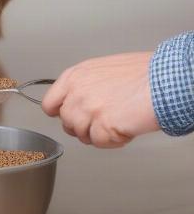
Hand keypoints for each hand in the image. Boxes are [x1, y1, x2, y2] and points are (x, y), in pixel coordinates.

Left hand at [41, 52, 159, 147]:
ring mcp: (88, 110)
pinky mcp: (102, 126)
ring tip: (118, 121)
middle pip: (67, 123)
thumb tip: (76, 100)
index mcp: (74, 77)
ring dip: (99, 134)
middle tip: (103, 119)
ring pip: (81, 135)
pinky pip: (100, 143)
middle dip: (84, 125)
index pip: (49, 104)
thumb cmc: (142, 73)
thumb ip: (84, 85)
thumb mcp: (102, 69)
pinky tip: (125, 128)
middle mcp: (76, 93)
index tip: (70, 116)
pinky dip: (114, 140)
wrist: (164, 81)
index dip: (61, 113)